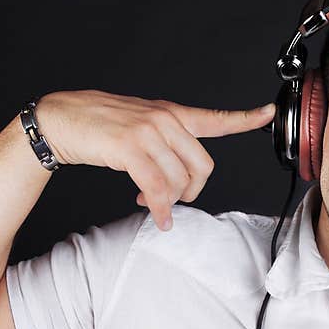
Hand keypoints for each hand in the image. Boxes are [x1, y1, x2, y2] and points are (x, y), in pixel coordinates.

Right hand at [35, 90, 275, 230]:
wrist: (61, 119)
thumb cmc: (98, 126)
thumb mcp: (139, 126)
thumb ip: (164, 142)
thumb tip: (178, 175)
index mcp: (171, 113)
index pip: (214, 118)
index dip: (244, 118)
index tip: (267, 114)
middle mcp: (165, 119)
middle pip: (202, 166)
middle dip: (191, 192)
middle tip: (173, 201)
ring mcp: (149, 132)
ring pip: (179, 181)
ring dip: (169, 203)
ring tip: (150, 204)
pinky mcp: (130, 147)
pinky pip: (157, 188)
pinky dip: (159, 209)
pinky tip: (154, 216)